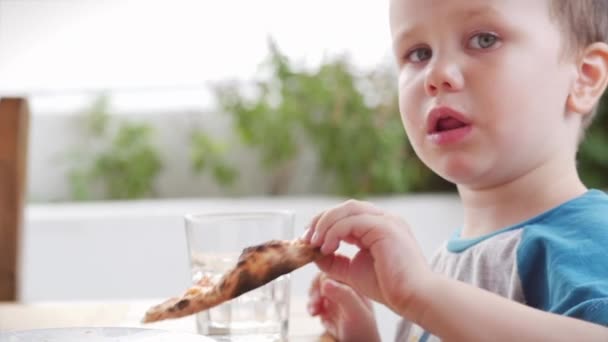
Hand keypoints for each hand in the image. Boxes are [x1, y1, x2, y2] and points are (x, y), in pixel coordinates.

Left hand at [303, 200, 431, 316]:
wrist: (413, 298)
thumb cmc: (389, 287)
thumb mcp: (353, 271)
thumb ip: (334, 260)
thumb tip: (314, 253)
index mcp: (379, 226)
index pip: (347, 214)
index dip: (324, 223)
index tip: (308, 239)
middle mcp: (384, 219)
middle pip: (345, 207)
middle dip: (321, 220)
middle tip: (306, 238)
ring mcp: (386, 220)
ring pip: (347, 209)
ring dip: (325, 224)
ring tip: (314, 243)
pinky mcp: (385, 227)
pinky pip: (352, 221)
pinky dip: (334, 232)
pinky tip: (327, 248)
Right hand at [308, 272, 379, 341]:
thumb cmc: (365, 335)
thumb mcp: (355, 313)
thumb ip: (344, 295)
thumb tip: (326, 281)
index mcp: (355, 286)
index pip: (335, 272)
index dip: (323, 280)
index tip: (317, 291)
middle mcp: (347, 292)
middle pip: (324, 281)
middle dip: (315, 292)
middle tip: (314, 304)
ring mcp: (339, 302)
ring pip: (319, 292)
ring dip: (312, 301)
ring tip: (313, 312)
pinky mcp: (332, 313)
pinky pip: (319, 305)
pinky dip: (314, 310)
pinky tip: (318, 317)